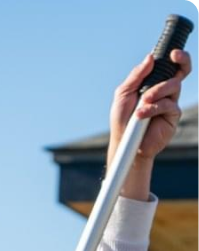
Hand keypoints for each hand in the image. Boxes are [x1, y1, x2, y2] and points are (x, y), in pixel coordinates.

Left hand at [109, 49, 191, 165]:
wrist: (125, 142)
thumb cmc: (123, 118)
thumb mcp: (124, 93)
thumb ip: (136, 75)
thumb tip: (150, 57)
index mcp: (154, 82)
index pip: (169, 65)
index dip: (176, 56)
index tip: (173, 52)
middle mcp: (165, 90)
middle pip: (182, 70)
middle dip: (182, 60)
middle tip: (175, 56)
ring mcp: (170, 102)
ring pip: (173, 85)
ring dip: (156, 91)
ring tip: (143, 102)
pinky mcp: (173, 116)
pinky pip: (168, 104)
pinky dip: (152, 108)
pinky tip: (141, 115)